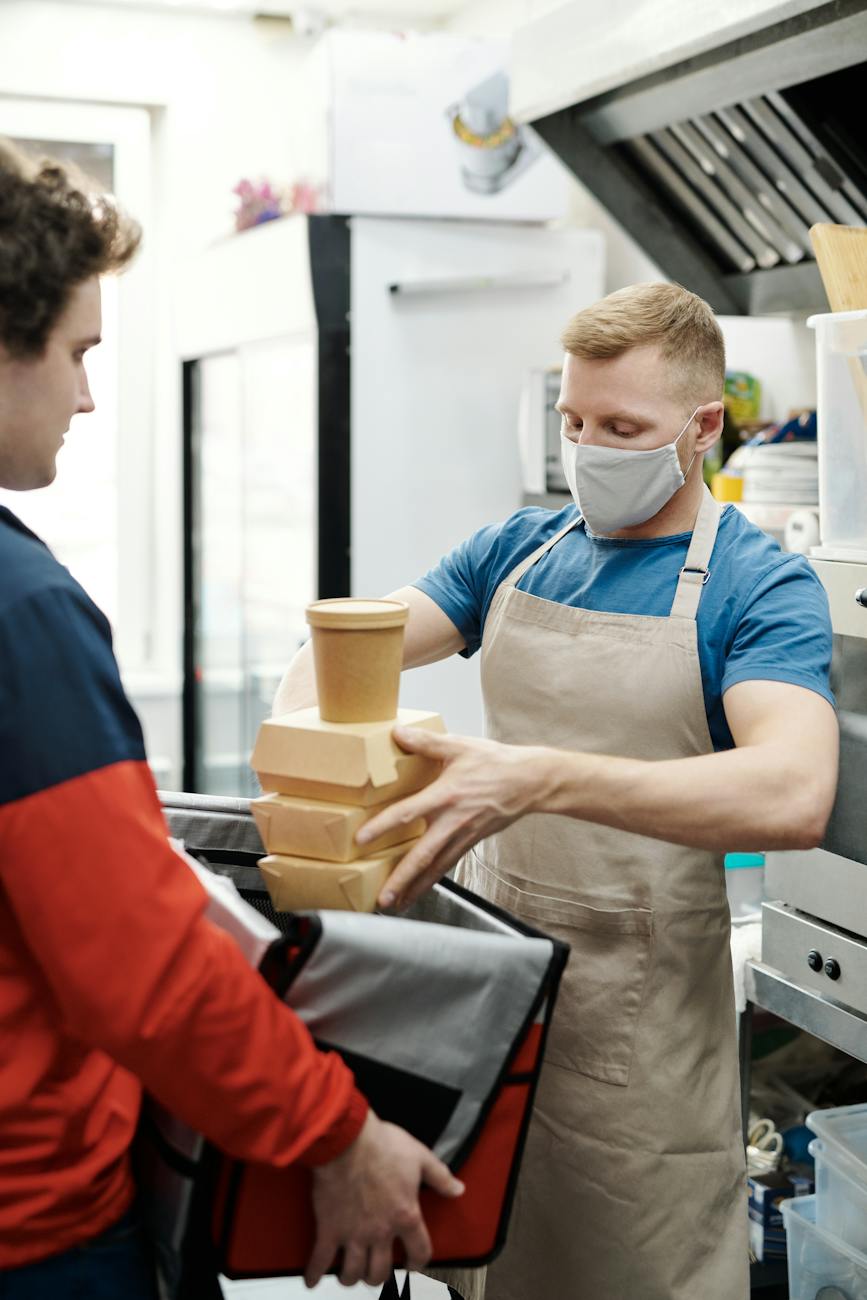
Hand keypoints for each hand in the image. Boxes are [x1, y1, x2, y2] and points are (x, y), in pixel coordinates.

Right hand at [306, 1111, 463, 1287]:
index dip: (417, 1263)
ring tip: (350, 1273)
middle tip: (376, 1271)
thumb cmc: (382, 1144)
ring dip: (352, 1277)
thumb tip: (458, 1189)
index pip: (419, 1252)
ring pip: (353, 1272)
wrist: (347, 1138)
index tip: (412, 1265)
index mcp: (406, 1216)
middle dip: (379, 1276)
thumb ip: (440, 1177)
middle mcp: (380, 1232)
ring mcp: (353, 1233)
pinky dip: (314, 1274)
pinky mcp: (328, 1228)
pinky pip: (320, 1260)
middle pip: (381, 1272)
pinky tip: (311, 1280)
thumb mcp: (420, 1157)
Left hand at [356, 727, 552, 909]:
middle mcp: (453, 821)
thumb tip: (397, 732)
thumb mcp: (460, 746)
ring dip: (414, 888)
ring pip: (435, 868)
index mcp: (446, 796)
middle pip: (422, 856)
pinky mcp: (471, 842)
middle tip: (382, 898)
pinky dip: (431, 880)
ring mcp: (463, 835)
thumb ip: (426, 741)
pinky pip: (448, 865)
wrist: (530, 781)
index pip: (408, 813)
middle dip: (400, 879)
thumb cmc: (496, 763)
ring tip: (395, 905)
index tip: (361, 840)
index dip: (383, 826)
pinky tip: (419, 889)